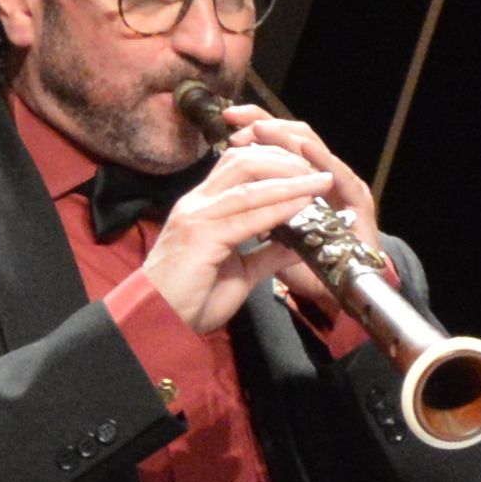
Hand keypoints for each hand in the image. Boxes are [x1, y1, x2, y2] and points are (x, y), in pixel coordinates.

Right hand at [129, 124, 332, 332]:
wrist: (160, 320)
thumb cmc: (194, 299)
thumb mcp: (240, 271)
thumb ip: (267, 253)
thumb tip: (301, 243)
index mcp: (203, 207)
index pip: (238, 166)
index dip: (275, 161)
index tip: (309, 168)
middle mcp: (197, 203)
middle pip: (243, 162)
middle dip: (284, 160)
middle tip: (318, 170)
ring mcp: (196, 216)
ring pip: (248, 184)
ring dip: (289, 179)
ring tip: (320, 180)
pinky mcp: (200, 235)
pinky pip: (246, 216)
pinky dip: (278, 207)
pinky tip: (303, 204)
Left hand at [231, 103, 386, 316]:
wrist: (345, 297)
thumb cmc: (309, 271)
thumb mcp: (272, 244)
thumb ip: (260, 220)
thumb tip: (231, 205)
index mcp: (303, 186)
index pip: (280, 147)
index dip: (255, 129)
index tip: (227, 120)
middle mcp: (324, 178)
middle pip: (296, 136)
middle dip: (265, 122)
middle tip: (237, 115)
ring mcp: (344, 187)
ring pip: (316, 147)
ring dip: (288, 135)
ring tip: (261, 125)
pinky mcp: (360, 201)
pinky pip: (341, 174)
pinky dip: (322, 159)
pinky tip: (303, 148)